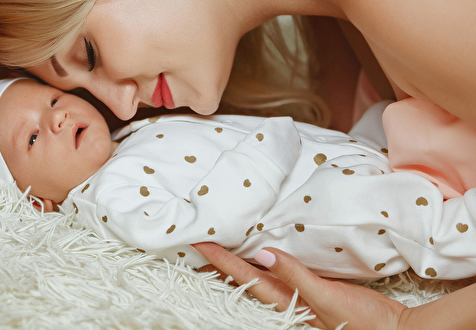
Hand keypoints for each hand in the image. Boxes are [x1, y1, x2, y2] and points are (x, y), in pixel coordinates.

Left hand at [192, 243, 406, 329]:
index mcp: (286, 299)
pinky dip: (262, 266)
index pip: (244, 275)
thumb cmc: (364, 319)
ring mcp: (298, 298)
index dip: (220, 258)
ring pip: (258, 278)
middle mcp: (287, 299)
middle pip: (244, 279)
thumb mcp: (329, 296)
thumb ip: (296, 276)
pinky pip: (278, 278)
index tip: (199, 242)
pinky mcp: (312, 294)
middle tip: (197, 247)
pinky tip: (260, 259)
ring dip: (237, 265)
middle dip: (219, 263)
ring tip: (217, 252)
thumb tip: (263, 254)